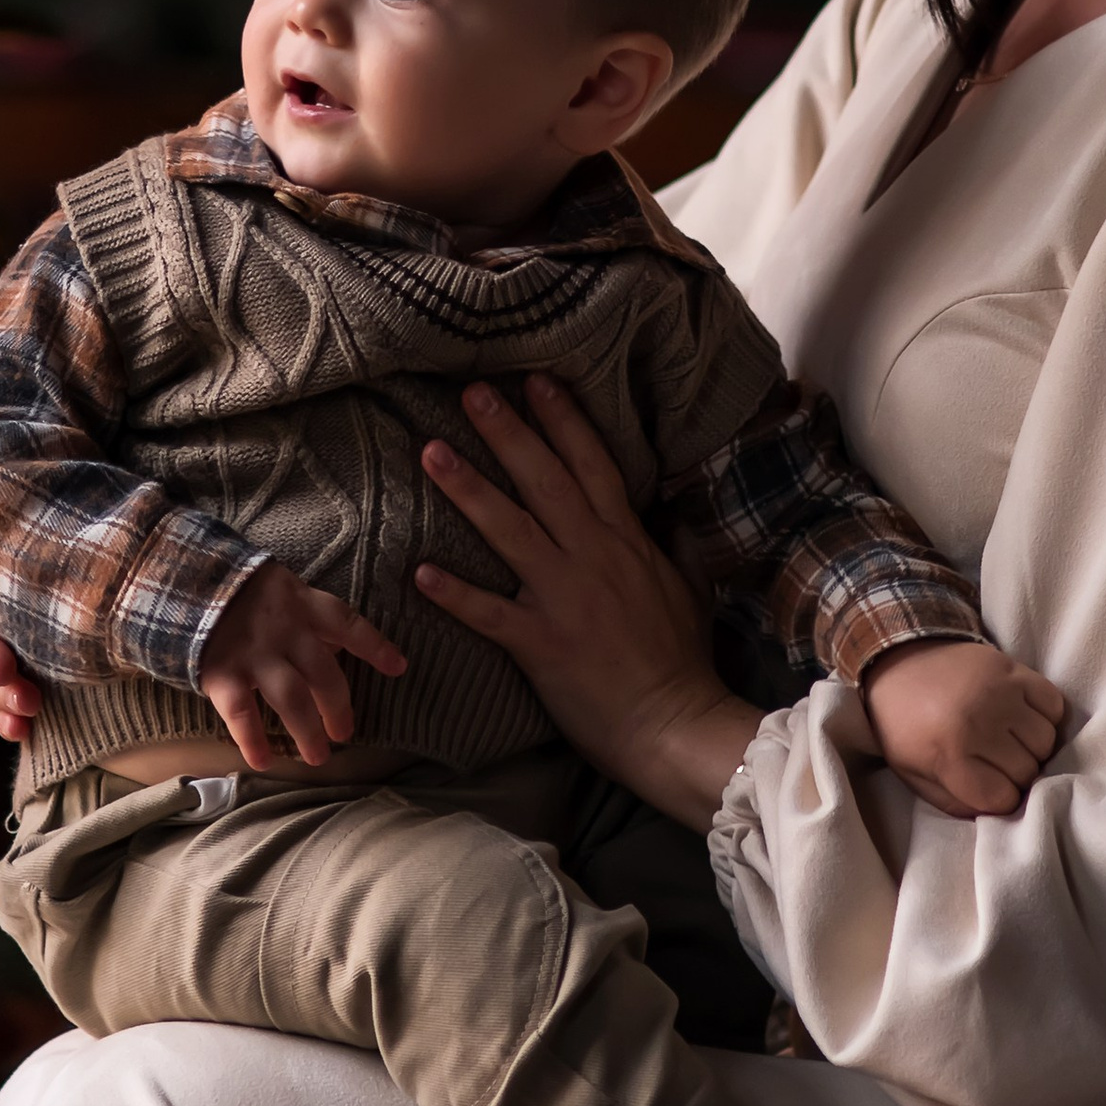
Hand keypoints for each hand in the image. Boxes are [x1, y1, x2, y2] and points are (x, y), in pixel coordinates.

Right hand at [199, 565, 405, 773]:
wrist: (177, 580)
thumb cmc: (234, 589)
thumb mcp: (277, 587)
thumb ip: (304, 614)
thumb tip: (337, 646)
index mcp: (300, 603)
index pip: (347, 623)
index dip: (375, 645)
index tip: (399, 667)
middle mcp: (283, 629)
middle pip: (324, 673)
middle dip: (338, 708)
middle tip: (345, 734)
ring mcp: (253, 652)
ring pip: (291, 698)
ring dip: (307, 731)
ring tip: (318, 757)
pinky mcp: (222, 672)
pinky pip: (242, 712)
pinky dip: (253, 739)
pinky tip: (264, 761)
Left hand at [413, 376, 757, 828]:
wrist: (676, 724)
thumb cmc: (681, 662)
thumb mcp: (684, 590)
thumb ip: (665, 548)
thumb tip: (664, 517)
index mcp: (626, 541)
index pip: (593, 466)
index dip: (565, 421)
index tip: (538, 380)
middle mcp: (593, 557)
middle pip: (546, 480)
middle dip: (508, 432)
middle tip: (472, 391)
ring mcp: (566, 598)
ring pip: (511, 530)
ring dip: (469, 489)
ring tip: (431, 451)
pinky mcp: (542, 644)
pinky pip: (491, 613)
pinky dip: (456, 594)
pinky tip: (420, 572)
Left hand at [860, 636, 1064, 818]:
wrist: (898, 662)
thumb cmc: (905, 725)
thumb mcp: (914, 774)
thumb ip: (954, 803)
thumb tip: (996, 812)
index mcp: (949, 753)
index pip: (1002, 798)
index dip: (998, 800)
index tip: (989, 788)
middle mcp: (979, 723)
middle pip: (1027, 772)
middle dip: (1014, 776)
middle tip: (996, 763)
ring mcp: (1001, 692)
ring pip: (1046, 742)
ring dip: (1032, 749)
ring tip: (1009, 741)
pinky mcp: (1014, 668)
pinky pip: (1055, 705)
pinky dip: (1045, 717)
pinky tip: (1021, 718)